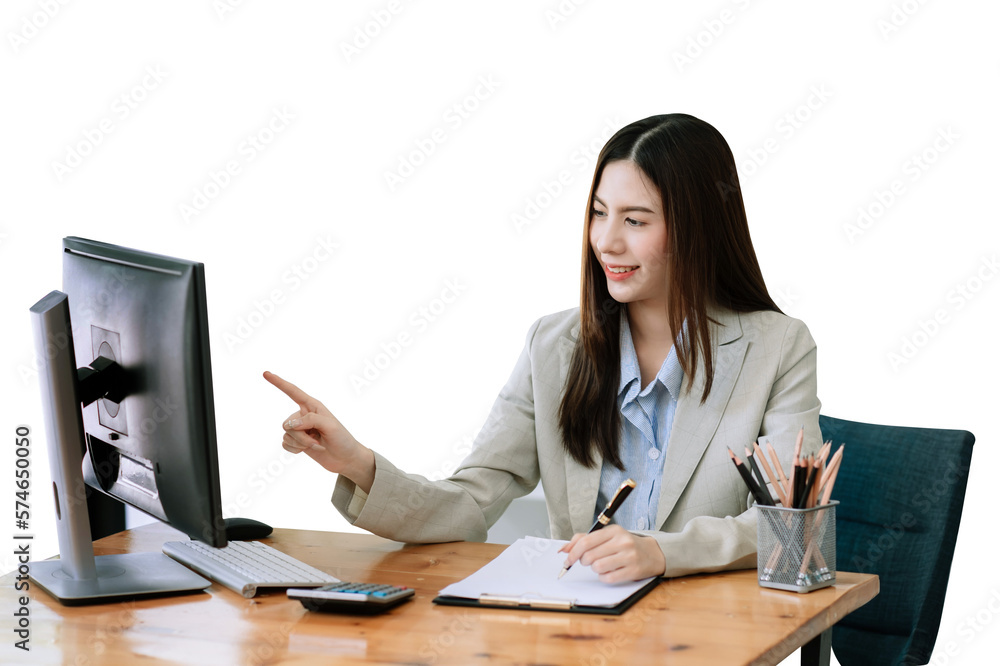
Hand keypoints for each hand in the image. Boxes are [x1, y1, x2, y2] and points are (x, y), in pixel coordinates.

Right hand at [263, 371, 375, 491]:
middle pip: (288, 423)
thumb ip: (310, 420)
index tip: (265, 373)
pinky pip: (285, 444)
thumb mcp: (330, 425)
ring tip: (317, 445)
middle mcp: (304, 415)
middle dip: (301, 436)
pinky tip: (307, 451)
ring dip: (301, 444)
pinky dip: (296, 450)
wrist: (345, 459)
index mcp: (313, 406)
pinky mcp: (297, 442)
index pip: (293, 391)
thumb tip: (290, 424)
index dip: (279, 382)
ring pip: (286, 435)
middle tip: (317, 440)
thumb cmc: (342, 439)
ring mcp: (300, 429)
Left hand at [558, 525, 665, 582]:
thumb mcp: (607, 536)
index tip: (567, 559)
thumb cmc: (626, 545)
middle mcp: (622, 541)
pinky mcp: (633, 571)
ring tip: (601, 566)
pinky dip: (604, 577)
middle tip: (589, 561)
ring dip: (595, 569)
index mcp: (613, 531)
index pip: (585, 541)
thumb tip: (564, 549)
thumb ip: (584, 539)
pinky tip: (609, 572)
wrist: (653, 554)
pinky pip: (608, 578)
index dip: (573, 552)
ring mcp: (629, 556)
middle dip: (584, 561)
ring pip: (598, 567)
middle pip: (590, 555)